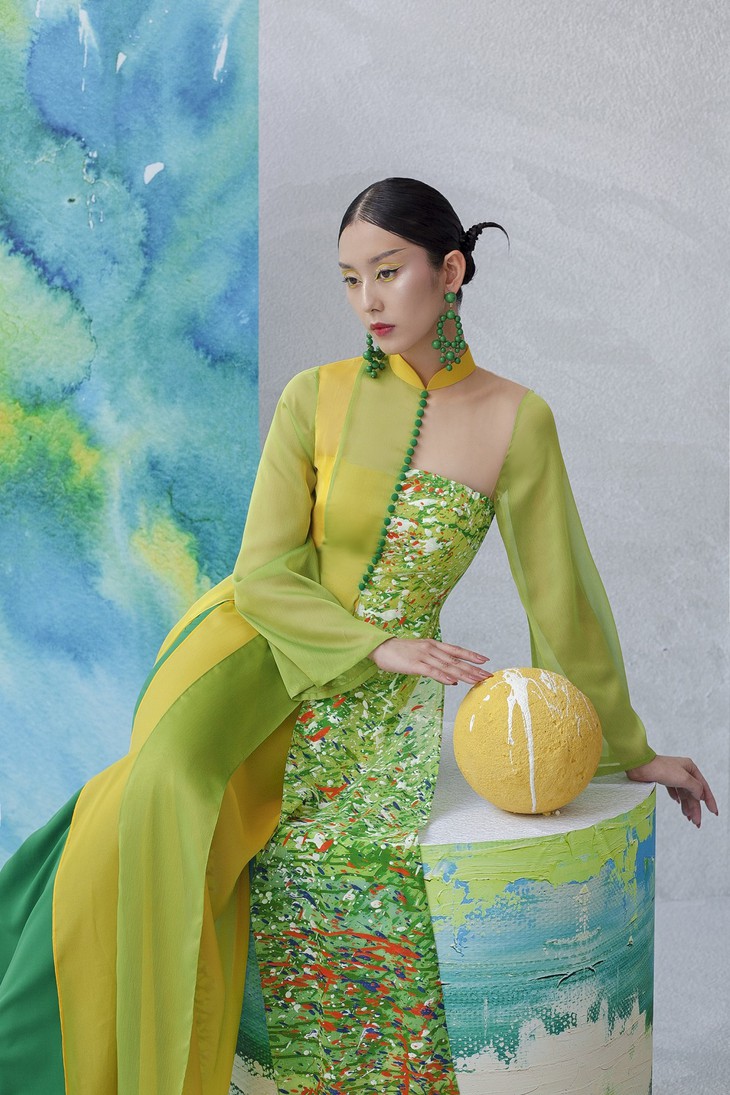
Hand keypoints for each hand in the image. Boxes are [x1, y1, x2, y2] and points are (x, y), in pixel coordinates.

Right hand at [368, 637, 491, 686]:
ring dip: (464, 674)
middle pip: (456, 660)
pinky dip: (443, 677)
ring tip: (477, 680)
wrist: (380, 647)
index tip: (485, 661)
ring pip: (447, 666)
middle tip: (488, 675)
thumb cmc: (399, 651)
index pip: (457, 650)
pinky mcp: (414, 664)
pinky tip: (453, 682)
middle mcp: (431, 649)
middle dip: (473, 669)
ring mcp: (423, 656)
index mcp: (433, 645)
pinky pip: (432, 672)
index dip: (471, 655)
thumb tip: (451, 675)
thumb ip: (434, 662)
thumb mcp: (419, 654)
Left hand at [626, 754, 717, 827]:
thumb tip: (701, 795)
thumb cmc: (661, 768)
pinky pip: (674, 791)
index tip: (714, 812)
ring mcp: (673, 775)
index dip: (710, 801)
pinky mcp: (663, 779)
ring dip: (687, 806)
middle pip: (693, 793)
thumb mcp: (684, 779)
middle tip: (697, 822)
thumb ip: (696, 788)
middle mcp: (683, 771)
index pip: (703, 787)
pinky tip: (678, 804)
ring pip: (684, 793)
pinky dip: (677, 798)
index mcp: (690, 768)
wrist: (640, 766)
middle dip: (696, 808)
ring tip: (688, 818)